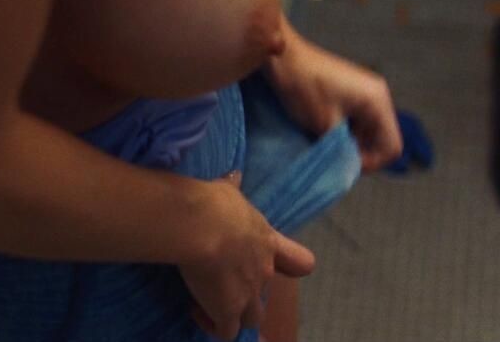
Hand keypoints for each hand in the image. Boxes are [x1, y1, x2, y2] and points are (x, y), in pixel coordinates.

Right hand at [179, 171, 314, 340]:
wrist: (202, 225)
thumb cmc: (216, 204)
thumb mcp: (228, 191)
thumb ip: (232, 187)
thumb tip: (235, 174)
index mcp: (268, 243)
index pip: (302, 262)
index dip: (293, 266)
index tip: (276, 264)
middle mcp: (264, 272)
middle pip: (269, 295)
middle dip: (251, 297)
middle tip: (225, 285)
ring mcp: (248, 295)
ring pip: (252, 319)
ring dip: (236, 317)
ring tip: (211, 303)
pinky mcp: (227, 311)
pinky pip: (227, 332)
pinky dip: (215, 326)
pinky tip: (197, 311)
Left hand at [263, 24, 403, 171]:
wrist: (284, 59)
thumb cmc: (304, 89)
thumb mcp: (325, 126)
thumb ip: (343, 149)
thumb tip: (349, 168)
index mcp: (378, 102)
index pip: (392, 146)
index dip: (372, 163)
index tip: (346, 166)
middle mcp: (378, 95)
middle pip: (383, 139)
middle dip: (362, 152)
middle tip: (336, 159)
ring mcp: (367, 92)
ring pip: (370, 131)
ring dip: (352, 142)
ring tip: (329, 145)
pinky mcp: (354, 92)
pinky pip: (359, 120)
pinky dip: (346, 131)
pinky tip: (327, 132)